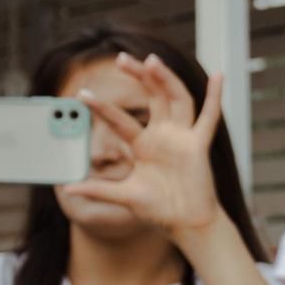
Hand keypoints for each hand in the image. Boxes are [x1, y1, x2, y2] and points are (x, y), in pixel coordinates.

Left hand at [67, 52, 226, 246]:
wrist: (186, 225)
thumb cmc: (158, 210)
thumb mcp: (123, 196)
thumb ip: (97, 191)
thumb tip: (67, 189)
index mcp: (144, 145)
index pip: (120, 121)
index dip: (102, 108)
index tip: (82, 94)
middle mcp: (163, 136)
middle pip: (152, 97)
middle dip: (139, 76)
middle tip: (121, 58)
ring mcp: (182, 138)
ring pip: (175, 99)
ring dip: (165, 79)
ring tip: (152, 61)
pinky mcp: (199, 145)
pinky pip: (209, 117)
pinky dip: (215, 97)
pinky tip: (217, 75)